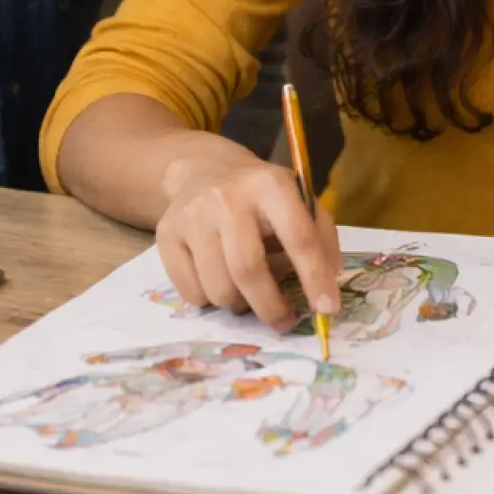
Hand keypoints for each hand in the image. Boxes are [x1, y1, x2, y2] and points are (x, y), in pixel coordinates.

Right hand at [156, 152, 340, 331]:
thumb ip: (321, 239)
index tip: (327, 309)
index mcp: (270, 185)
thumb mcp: (300, 202)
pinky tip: (220, 282)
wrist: (205, 171)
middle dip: (271, 307)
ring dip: (240, 306)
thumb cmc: (263, 196)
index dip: (315, 278)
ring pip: (218, 288)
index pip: (297, 236)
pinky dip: (211, 302)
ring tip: (250, 295)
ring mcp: (191, 216)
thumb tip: (328, 288)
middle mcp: (227, 197)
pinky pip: (190, 292)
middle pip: (248, 270)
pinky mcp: (166, 234)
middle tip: (285, 322)